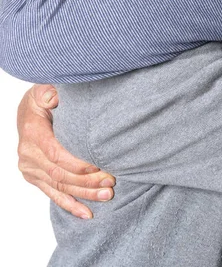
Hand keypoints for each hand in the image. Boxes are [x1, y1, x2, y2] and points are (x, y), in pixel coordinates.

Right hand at [17, 84, 114, 218]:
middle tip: (110, 183)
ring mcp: (31, 168)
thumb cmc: (43, 98)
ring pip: (59, 187)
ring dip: (84, 194)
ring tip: (106, 196)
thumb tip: (54, 97)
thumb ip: (49, 92)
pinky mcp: (35, 177)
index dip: (77, 163)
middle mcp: (28, 154)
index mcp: (33, 133)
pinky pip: (53, 194)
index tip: (98, 166)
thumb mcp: (45, 89)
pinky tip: (86, 213)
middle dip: (86, 181)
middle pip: (60, 174)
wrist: (30, 110)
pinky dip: (70, 205)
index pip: (55, 154)